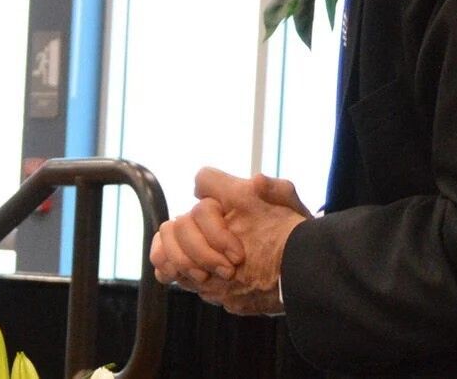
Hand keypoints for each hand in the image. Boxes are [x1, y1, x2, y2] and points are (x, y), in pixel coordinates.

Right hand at [151, 168, 310, 315]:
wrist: (291, 276)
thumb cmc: (292, 238)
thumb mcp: (294, 212)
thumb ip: (279, 191)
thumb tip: (256, 181)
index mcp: (228, 199)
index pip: (205, 180)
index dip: (208, 192)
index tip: (228, 218)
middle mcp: (207, 218)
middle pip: (184, 219)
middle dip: (203, 247)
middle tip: (230, 268)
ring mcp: (195, 241)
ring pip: (168, 237)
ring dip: (184, 258)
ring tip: (206, 277)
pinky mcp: (189, 266)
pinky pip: (162, 259)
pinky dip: (166, 266)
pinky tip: (180, 277)